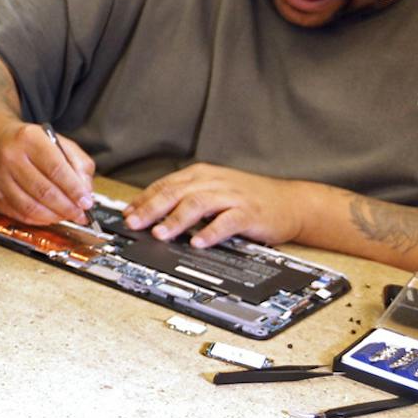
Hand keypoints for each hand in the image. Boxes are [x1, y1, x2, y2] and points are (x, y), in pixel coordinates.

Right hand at [0, 122, 94, 226]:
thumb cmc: (27, 142)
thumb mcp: (57, 141)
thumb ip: (77, 162)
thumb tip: (85, 191)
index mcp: (29, 139)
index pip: (56, 169)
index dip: (74, 190)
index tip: (86, 202)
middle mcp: (11, 157)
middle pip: (44, 191)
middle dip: (67, 207)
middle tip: (80, 213)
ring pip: (31, 207)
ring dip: (54, 216)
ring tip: (66, 215)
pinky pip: (19, 214)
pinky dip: (39, 220)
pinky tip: (50, 216)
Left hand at [125, 164, 314, 247]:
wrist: (290, 202)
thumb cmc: (248, 198)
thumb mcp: (213, 191)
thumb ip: (185, 198)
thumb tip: (150, 214)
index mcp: (202, 175)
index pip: (165, 185)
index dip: (143, 200)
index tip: (127, 214)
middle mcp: (214, 182)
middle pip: (176, 192)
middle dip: (151, 208)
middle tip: (134, 224)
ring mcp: (232, 196)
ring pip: (197, 203)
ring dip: (176, 220)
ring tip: (160, 234)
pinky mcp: (249, 212)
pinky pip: (227, 221)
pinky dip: (211, 232)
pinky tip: (198, 242)